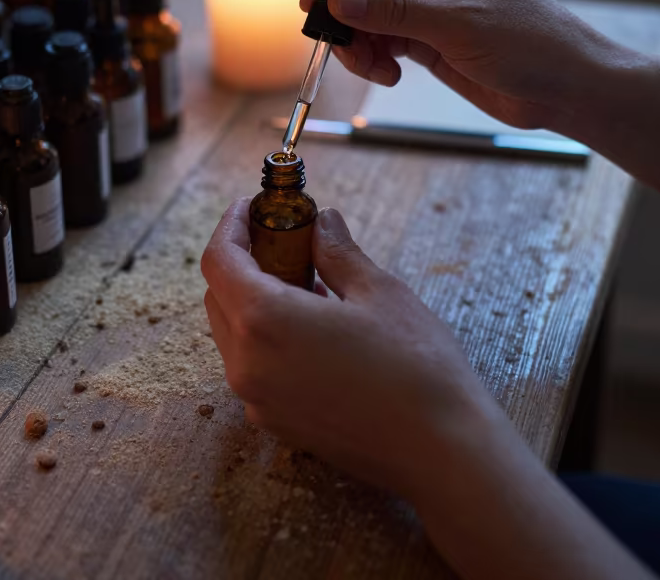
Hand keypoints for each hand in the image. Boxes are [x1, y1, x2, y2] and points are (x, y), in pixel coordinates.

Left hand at [200, 198, 513, 504]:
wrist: (440, 451)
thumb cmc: (416, 366)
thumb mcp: (379, 292)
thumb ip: (337, 253)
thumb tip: (322, 223)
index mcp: (264, 320)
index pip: (219, 261)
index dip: (230, 227)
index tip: (250, 209)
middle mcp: (247, 364)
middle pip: (219, 297)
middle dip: (243, 263)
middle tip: (286, 241)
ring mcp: (257, 400)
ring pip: (233, 335)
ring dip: (254, 302)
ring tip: (308, 285)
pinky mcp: (275, 423)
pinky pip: (253, 368)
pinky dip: (267, 339)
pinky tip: (313, 330)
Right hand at [302, 0, 642, 131]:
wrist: (566, 88)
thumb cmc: (529, 43)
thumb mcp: (456, 24)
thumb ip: (393, 10)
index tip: (314, 5)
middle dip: (345, 13)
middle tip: (340, 48)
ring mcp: (425, 0)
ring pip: (364, 11)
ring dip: (358, 43)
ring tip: (376, 70)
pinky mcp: (425, 33)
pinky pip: (379, 37)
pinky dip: (373, 57)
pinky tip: (391, 76)